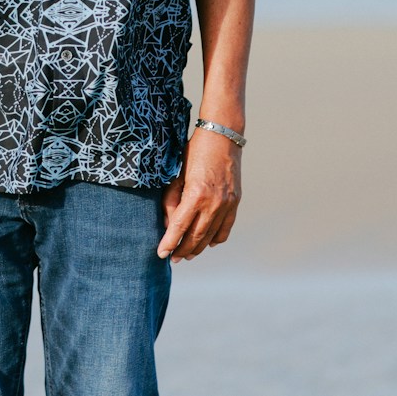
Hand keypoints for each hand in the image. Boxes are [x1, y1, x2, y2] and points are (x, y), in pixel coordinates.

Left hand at [158, 129, 240, 262]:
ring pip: (211, 236)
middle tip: (173, 259)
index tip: (161, 253)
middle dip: (182, 250)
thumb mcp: (177, 173)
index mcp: (196, 194)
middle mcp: (213, 203)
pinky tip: (207, 244)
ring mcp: (227, 205)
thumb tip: (168, 223)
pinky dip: (216, 239)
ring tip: (186, 255)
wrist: (222, 137)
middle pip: (196, 236)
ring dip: (198, 248)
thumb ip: (171, 199)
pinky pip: (225, 229)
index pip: (179, 226)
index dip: (169, 242)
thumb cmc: (194, 152)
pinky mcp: (235, 203)